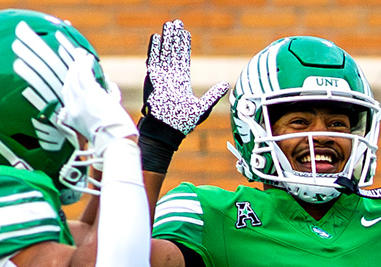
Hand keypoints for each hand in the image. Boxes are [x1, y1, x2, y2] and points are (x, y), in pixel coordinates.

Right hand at [52, 47, 136, 151]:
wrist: (113, 141)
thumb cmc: (111, 137)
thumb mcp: (100, 123)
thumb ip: (102, 107)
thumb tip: (109, 88)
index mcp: (72, 118)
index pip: (67, 97)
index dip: (69, 85)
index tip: (72, 77)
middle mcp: (72, 107)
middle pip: (68, 85)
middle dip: (71, 72)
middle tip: (75, 62)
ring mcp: (80, 98)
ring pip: (74, 77)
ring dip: (77, 65)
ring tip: (80, 56)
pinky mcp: (89, 92)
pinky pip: (84, 73)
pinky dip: (84, 64)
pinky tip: (87, 57)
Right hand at [143, 19, 228, 137]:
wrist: (167, 130)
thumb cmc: (184, 123)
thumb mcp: (203, 108)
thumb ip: (213, 95)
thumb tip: (227, 84)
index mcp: (182, 81)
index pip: (184, 58)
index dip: (185, 45)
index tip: (186, 32)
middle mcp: (171, 77)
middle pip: (173, 52)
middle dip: (175, 37)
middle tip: (176, 22)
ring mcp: (162, 77)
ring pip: (164, 53)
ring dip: (166, 39)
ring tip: (168, 25)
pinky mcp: (154, 80)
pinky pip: (154, 61)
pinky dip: (154, 49)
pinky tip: (156, 38)